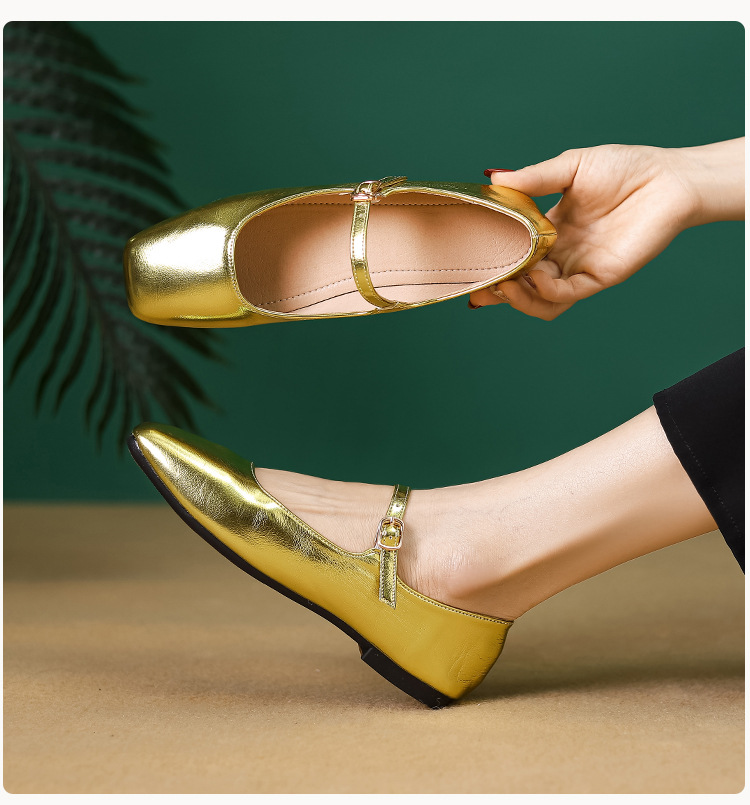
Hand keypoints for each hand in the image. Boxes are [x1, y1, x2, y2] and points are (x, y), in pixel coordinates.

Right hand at [471, 140, 743, 319]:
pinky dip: (546, 290)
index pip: (514, 254)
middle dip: (497, 291)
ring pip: (541, 299)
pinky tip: (536, 273)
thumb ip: (533, 179)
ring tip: (503, 285)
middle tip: (478, 288)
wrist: (668, 178)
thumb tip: (493, 178)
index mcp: (550, 229)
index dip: (491, 265)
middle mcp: (562, 253)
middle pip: (522, 284)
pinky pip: (566, 295)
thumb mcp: (570, 167)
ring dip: (518, 298)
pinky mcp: (600, 276)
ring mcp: (579, 267)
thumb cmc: (626, 167)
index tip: (468, 268)